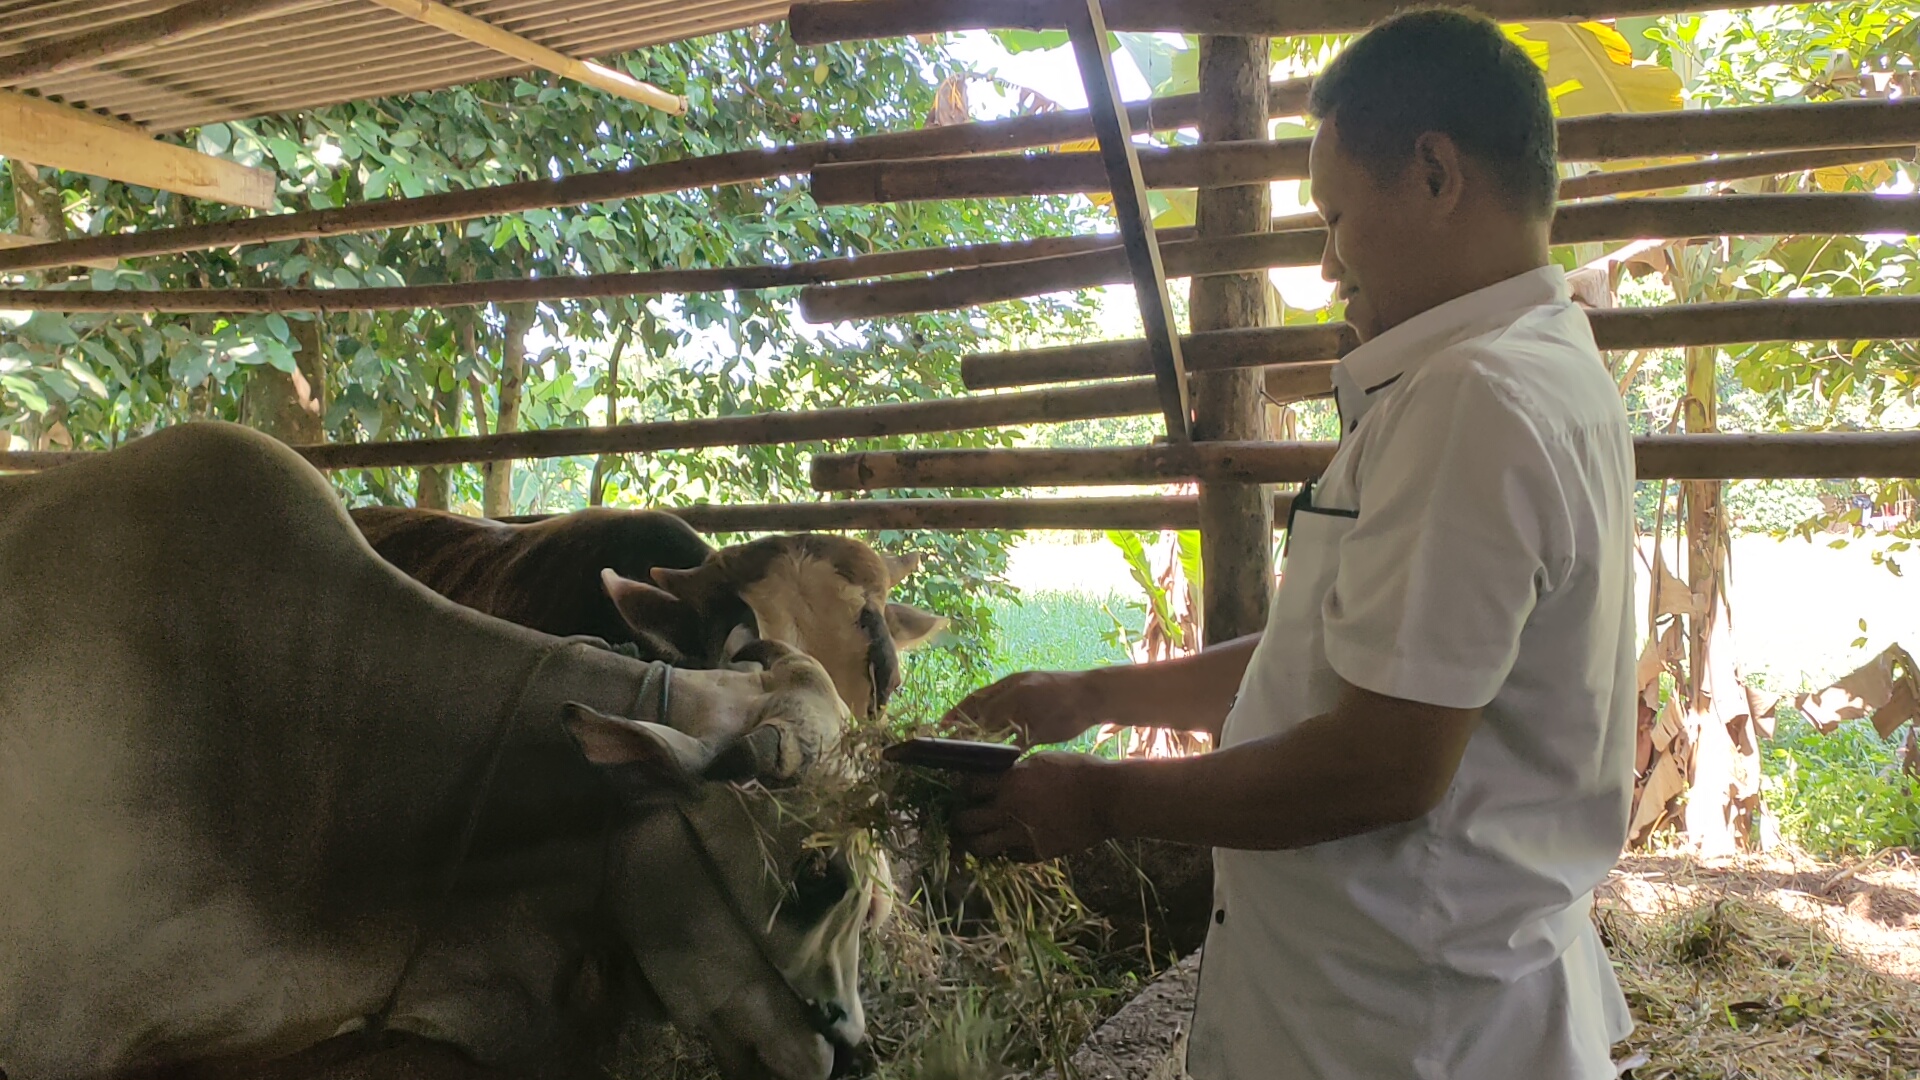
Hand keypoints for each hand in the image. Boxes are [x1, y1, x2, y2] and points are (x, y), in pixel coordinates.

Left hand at [941, 670, 1100, 747]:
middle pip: (979, 714)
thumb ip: (1006, 698)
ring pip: (994, 730)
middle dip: (961, 730)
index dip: (957, 712)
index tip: (941, 725)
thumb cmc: (1059, 692)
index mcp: (1011, 682)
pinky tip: (995, 765)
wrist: (1093, 693)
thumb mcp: (1028, 686)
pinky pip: (1016, 744)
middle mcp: (1014, 694)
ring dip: (978, 744)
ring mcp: (1027, 710)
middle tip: (946, 745)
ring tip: (964, 757)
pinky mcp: (1039, 729)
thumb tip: (982, 713)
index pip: (976, 697)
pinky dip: (1004, 754)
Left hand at [951, 751, 1114, 861]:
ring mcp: (1021, 835)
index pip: (968, 788)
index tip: (970, 793)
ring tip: (980, 838)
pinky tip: (1013, 843)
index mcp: (1009, 782)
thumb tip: (999, 777)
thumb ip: (1016, 771)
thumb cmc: (1078, 771)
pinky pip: (1009, 857)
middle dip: (960, 821)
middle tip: (964, 821)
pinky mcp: (1036, 853)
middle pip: (965, 821)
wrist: (1107, 798)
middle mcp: (1008, 810)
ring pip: (980, 847)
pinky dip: (1006, 851)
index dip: (966, 791)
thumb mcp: (1042, 761)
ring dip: (976, 842)